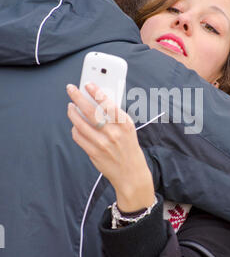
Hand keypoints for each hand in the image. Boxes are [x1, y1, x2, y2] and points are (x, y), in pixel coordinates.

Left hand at [66, 83, 154, 211]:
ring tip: (70, 106)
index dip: (96, 92)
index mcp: (125, 124)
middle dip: (78, 97)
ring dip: (72, 112)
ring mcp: (103, 144)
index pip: (108, 103)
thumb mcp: (128, 128)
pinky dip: (75, 129)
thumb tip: (96, 99)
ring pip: (80, 123)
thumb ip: (115, 115)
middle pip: (91, 111)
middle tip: (70, 89)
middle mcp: (114, 133)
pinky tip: (75, 124)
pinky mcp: (94, 153)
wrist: (131, 173)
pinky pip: (78, 137)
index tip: (88, 84)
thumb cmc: (128, 146)